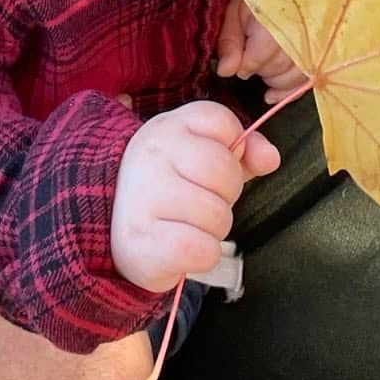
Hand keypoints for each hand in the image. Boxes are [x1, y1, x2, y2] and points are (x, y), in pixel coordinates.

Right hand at [110, 99, 279, 291]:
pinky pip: (203, 250)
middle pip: (225, 172)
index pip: (225, 124)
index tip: (209, 165)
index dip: (232, 151)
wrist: (109, 220)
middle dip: (226, 194)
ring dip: (214, 228)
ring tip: (190, 223)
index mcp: (170, 126)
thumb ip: (243, 150)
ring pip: (217, 215)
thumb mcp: (200, 153)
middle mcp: (154, 154)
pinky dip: (203, 255)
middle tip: (203, 200)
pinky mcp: (143, 241)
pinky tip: (183, 246)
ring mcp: (145, 196)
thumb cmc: (168, 183)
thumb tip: (270, 157)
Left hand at [216, 0, 307, 99]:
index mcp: (276, 20)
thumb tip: (226, 71)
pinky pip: (305, 83)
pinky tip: (270, 94)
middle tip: (252, 54)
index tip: (239, 56)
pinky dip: (287, 92)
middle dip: (260, 68)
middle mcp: (299, 34)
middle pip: (276, 69)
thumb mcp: (237, 12)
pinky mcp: (321, 57)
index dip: (245, 63)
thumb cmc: (261, 0)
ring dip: (273, 79)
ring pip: (292, 78)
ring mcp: (314, 45)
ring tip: (264, 65)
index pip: (259, 58)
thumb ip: (229, 41)